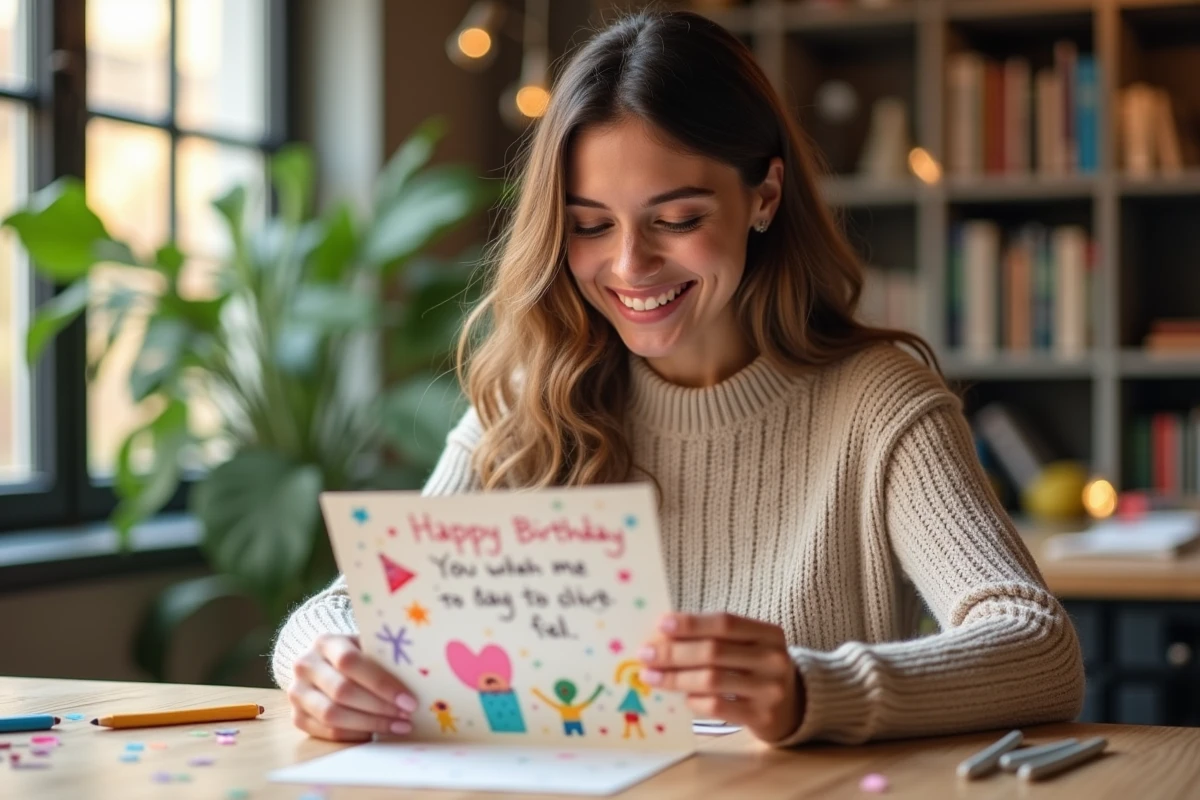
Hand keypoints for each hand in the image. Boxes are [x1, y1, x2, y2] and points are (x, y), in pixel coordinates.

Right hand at [287, 634, 417, 741]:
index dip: (381, 683)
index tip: (409, 699)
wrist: (321, 663)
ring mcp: (297, 693)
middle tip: (407, 716)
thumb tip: (420, 676)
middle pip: (342, 692)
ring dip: (370, 724)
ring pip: (333, 715)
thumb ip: (384, 656)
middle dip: (379, 707)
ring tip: (397, 726)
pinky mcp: (297, 717)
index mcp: (325, 642)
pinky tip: (376, 733)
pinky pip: (327, 732)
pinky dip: (355, 735)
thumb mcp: (365, 646)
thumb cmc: (355, 654)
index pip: (351, 662)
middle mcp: (305, 665)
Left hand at [637, 612, 803, 742]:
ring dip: (675, 678)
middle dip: (673, 653)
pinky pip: (717, 707)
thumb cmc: (755, 667)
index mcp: (769, 633)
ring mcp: (770, 690)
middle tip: (644, 654)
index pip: (725, 622)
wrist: (793, 705)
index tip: (661, 624)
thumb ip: (711, 636)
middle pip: (714, 652)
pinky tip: (682, 697)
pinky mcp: (761, 717)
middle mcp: (773, 659)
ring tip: (651, 676)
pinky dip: (694, 700)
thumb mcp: (745, 645)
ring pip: (712, 680)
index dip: (691, 623)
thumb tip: (659, 636)